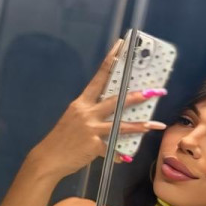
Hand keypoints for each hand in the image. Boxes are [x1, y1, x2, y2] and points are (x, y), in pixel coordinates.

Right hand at [28, 38, 167, 178]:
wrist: (48, 158)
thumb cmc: (61, 138)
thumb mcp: (73, 120)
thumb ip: (90, 114)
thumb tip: (112, 111)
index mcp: (80, 103)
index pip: (98, 78)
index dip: (110, 61)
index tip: (121, 46)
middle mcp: (86, 113)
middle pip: (115, 101)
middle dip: (136, 96)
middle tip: (154, 91)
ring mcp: (90, 130)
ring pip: (120, 125)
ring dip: (140, 125)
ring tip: (156, 125)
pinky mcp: (93, 146)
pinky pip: (111, 149)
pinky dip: (118, 155)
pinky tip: (125, 158)